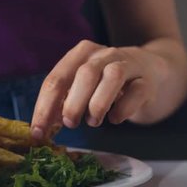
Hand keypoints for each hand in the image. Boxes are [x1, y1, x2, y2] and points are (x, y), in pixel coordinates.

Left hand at [31, 40, 165, 139]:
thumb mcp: (81, 86)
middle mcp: (104, 54)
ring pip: (113, 76)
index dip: (44, 108)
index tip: (37, 132)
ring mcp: (128, 63)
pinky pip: (137, 91)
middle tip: (70, 124)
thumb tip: (42, 126)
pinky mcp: (147, 80)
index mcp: (81, 53)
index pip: (56, 79)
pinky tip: (115, 119)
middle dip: (72, 104)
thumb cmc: (106, 83)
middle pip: (84, 74)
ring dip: (98, 104)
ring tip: (93, 122)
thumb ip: (62, 101)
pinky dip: (123, 109)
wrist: (149, 70)